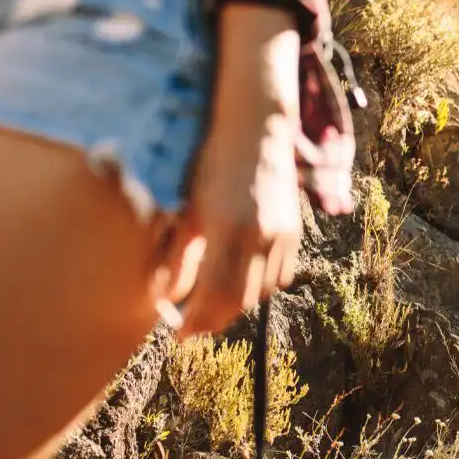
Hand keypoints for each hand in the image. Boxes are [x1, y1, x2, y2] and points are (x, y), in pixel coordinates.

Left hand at [158, 5, 302, 337]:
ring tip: (211, 300)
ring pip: (261, 292)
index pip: (213, 298)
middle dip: (212, 319)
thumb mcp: (186, 208)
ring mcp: (282, 235)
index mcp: (227, 230)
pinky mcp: (294, 231)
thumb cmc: (210, 162)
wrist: (255, 128)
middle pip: (239, 302)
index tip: (176, 331)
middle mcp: (259, 236)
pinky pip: (280, 276)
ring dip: (235, 303)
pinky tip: (239, 277)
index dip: (194, 322)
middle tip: (189, 323)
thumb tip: (164, 297)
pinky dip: (259, 286)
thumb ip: (176, 256)